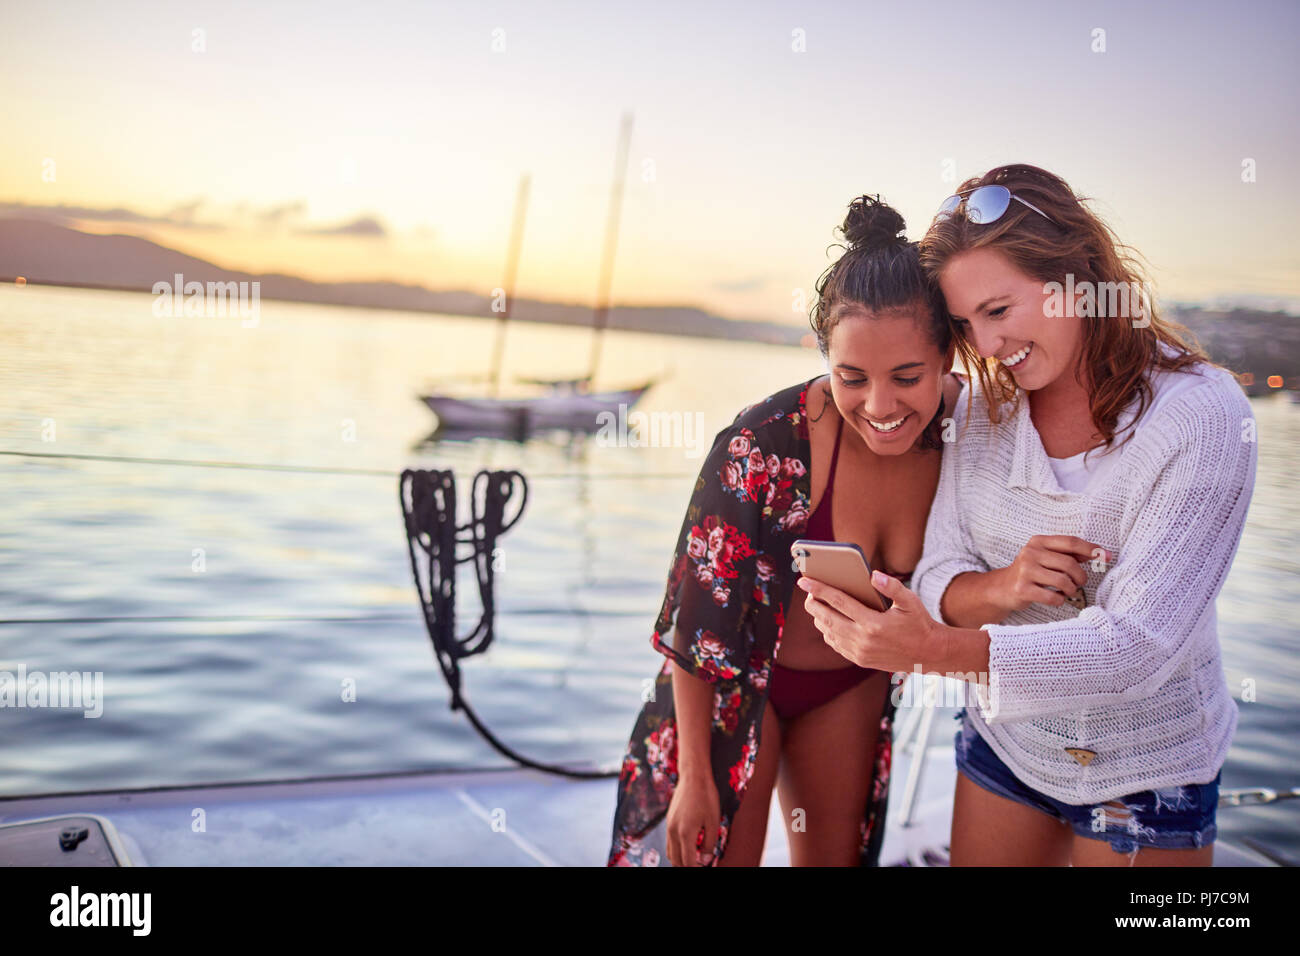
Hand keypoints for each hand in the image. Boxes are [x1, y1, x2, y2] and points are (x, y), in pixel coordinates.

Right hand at [665, 773, 720, 866]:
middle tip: (700, 863)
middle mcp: (673, 831)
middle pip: (676, 861)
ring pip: (670, 853)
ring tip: (695, 856)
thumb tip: (705, 859)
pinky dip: (677, 849)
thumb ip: (709, 843)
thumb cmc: (706, 797)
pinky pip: (669, 842)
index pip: (688, 862)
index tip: (704, 867)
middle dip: (688, 866)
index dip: (697, 868)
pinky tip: (689, 844)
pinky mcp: (668, 821)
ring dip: (681, 859)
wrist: (693, 776)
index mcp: (685, 833)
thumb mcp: (713, 821)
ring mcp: (668, 826)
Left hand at [798, 571, 942, 673]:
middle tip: (806, 591)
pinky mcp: (860, 660)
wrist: (928, 655)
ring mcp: (860, 653)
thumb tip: (873, 574)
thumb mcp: (910, 602)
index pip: (839, 602)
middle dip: (813, 603)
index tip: (804, 581)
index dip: (819, 589)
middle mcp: (863, 640)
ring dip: (818, 617)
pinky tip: (826, 621)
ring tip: (815, 604)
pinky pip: (836, 644)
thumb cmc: (919, 624)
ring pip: (828, 632)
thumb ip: (892, 586)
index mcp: (873, 624)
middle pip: (827, 618)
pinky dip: (827, 631)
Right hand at [991, 535, 1108, 613]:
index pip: (1070, 542)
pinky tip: (1056, 598)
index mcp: (1038, 542)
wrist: (1002, 588)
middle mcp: (1030, 553)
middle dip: (1080, 576)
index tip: (1107, 556)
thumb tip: (1100, 553)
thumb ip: (1070, 554)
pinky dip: (1060, 600)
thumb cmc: (1031, 572)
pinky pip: (1053, 597)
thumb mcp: (1047, 557)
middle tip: (1079, 583)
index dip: (1091, 549)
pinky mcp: (1022, 589)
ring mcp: (1025, 571)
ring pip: (1063, 581)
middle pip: (1069, 564)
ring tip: (1067, 591)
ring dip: (1071, 589)